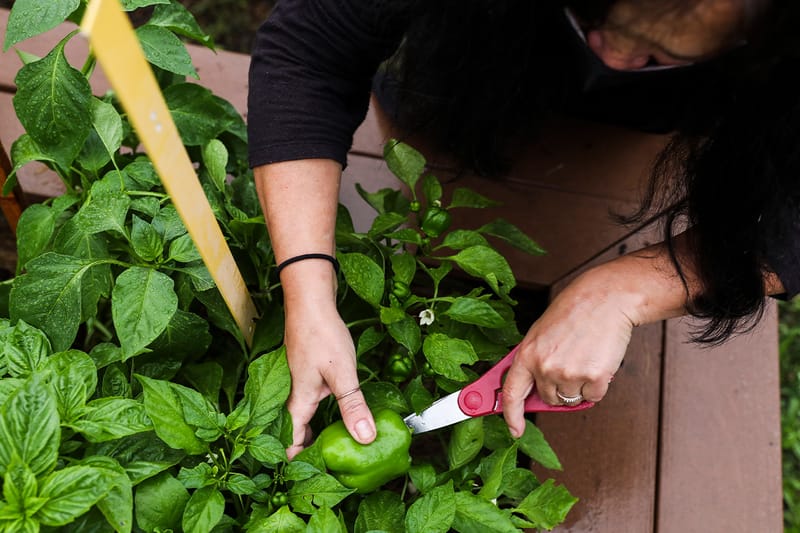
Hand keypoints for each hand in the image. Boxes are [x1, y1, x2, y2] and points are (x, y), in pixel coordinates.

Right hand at [283, 300, 375, 458]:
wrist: (310, 300)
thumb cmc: (321, 333)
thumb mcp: (342, 373)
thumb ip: (353, 405)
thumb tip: (365, 439)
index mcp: (298, 401)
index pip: (292, 442)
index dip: (303, 463)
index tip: (321, 477)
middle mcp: (295, 394)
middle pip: (298, 433)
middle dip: (314, 451)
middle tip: (336, 466)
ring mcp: (301, 382)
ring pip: (306, 417)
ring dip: (320, 432)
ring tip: (342, 446)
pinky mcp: (309, 372)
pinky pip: (314, 401)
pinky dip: (325, 414)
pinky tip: (342, 413)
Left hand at [501, 263, 636, 437]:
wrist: (606, 298)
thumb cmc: (575, 312)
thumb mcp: (541, 333)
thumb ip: (534, 361)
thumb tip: (532, 391)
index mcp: (527, 354)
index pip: (511, 393)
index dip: (511, 415)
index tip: (514, 430)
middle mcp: (544, 366)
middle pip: (548, 398)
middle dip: (558, 387)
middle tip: (569, 362)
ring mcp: (568, 373)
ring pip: (571, 399)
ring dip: (579, 385)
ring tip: (584, 357)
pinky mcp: (593, 378)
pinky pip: (593, 397)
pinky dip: (598, 385)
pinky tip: (598, 360)